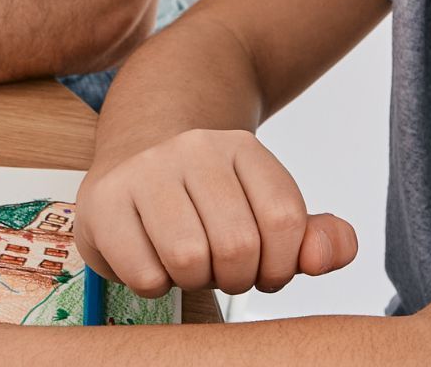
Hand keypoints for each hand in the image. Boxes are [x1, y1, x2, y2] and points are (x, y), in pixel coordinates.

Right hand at [76, 128, 357, 297]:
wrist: (132, 159)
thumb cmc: (206, 200)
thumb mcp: (264, 210)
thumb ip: (312, 238)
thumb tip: (328, 256)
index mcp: (241, 147)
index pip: (284, 220)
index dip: (280, 263)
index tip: (262, 265)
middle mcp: (192, 148)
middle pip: (238, 245)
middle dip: (235, 277)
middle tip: (218, 266)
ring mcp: (143, 171)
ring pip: (190, 259)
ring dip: (193, 280)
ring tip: (184, 262)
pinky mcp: (101, 201)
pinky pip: (145, 273)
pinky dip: (154, 283)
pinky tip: (149, 258)